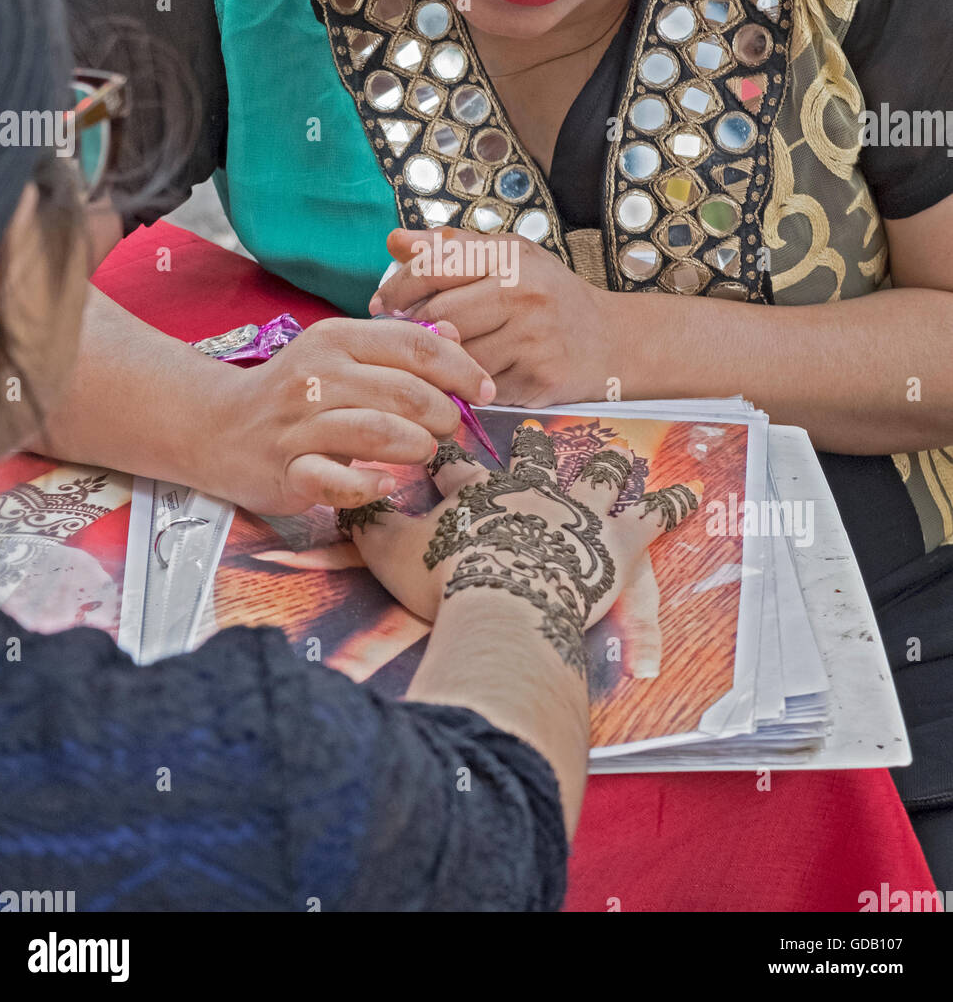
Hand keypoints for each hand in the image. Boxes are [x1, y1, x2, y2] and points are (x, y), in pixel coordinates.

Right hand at [213, 316, 495, 514]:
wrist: (216, 425)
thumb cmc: (294, 391)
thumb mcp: (340, 353)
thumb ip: (396, 343)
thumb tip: (455, 332)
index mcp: (336, 338)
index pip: (415, 344)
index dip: (461, 367)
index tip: (484, 389)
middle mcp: (317, 375)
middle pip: (405, 390)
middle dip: (444, 412)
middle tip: (453, 428)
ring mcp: (299, 424)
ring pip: (377, 431)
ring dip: (416, 445)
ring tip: (426, 452)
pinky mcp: (287, 469)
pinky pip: (336, 482)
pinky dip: (368, 486)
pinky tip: (385, 485)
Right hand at [339, 419, 701, 671]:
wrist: (504, 603)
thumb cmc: (446, 582)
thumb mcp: (389, 553)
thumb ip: (366, 524)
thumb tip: (343, 500)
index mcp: (476, 489)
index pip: (457, 459)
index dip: (448, 449)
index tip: (443, 432)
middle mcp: (531, 488)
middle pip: (535, 457)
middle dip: (534, 446)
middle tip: (537, 435)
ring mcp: (578, 509)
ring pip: (598, 474)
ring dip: (608, 464)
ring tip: (620, 452)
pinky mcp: (619, 538)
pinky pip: (654, 516)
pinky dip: (672, 504)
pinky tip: (692, 492)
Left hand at [369, 226, 624, 406]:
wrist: (610, 341)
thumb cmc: (548, 296)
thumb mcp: (507, 258)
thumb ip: (451, 248)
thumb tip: (394, 241)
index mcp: (510, 257)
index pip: (434, 267)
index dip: (397, 288)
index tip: (382, 306)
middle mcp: (523, 294)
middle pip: (439, 316)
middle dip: (412, 330)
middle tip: (399, 338)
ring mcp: (533, 339)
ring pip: (457, 357)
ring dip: (437, 363)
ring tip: (432, 360)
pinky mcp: (539, 379)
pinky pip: (481, 388)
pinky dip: (466, 387)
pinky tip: (466, 381)